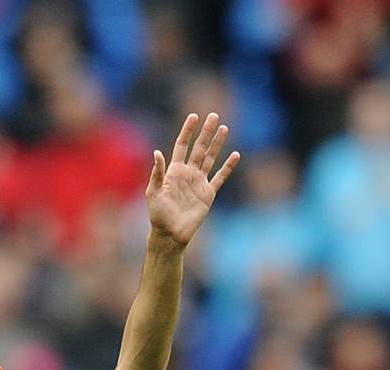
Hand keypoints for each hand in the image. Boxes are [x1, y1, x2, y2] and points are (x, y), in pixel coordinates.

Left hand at [146, 113, 239, 249]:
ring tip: (224, 128)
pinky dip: (228, 167)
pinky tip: (235, 155)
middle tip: (213, 115)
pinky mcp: (208, 194)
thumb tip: (157, 152)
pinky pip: (220, 177)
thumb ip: (157, 173)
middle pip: (199, 148)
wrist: (170, 234)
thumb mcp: (153, 193)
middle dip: (205, 132)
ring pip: (211, 158)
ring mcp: (199, 182)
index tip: (193, 116)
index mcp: (174, 171)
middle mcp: (188, 173)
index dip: (187, 131)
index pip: (181, 145)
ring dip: (217, 144)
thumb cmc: (158, 215)